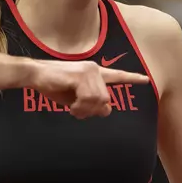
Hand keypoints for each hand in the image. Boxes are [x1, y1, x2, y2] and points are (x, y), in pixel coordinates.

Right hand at [30, 61, 149, 118]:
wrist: (35, 74)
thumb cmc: (53, 85)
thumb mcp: (75, 98)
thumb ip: (91, 103)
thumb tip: (106, 110)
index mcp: (94, 73)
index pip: (116, 76)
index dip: (131, 79)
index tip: (146, 80)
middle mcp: (94, 69)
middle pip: (106, 100)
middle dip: (93, 111)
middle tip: (77, 112)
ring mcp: (89, 71)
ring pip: (99, 100)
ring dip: (85, 110)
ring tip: (73, 109)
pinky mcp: (81, 75)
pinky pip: (88, 99)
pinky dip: (79, 108)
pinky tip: (71, 107)